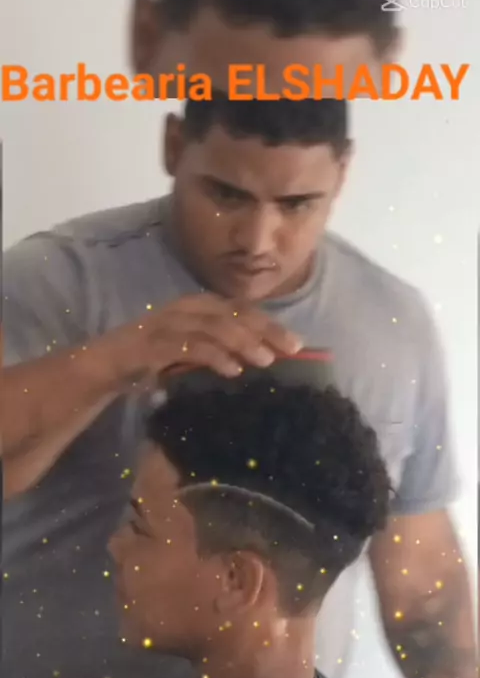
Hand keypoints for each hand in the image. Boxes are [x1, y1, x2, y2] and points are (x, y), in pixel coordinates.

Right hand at [107, 293, 303, 384]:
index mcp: (198, 307)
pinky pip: (190, 347)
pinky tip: (233, 370)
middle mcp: (186, 308)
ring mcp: (169, 324)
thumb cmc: (153, 358)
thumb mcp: (192, 350)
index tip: (298, 344)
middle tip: (292, 349)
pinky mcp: (154, 344)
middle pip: (234, 314)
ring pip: (215, 327)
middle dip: (266, 330)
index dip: (271, 324)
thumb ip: (220, 349)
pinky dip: (214, 356)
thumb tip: (263, 361)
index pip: (242, 310)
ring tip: (267, 360)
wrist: (105, 363)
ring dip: (244, 342)